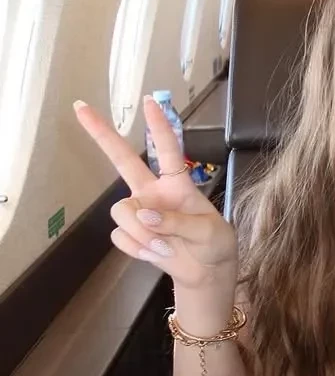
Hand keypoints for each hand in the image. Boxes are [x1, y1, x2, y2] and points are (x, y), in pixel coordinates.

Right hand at [74, 95, 237, 291]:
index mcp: (177, 184)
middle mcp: (153, 192)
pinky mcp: (130, 234)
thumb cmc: (214, 244)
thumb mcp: (209, 232)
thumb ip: (180, 223)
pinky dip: (140, 249)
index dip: (159, 126)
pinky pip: (122, 238)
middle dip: (101, 134)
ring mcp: (139, 213)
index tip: (149, 101)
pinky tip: (158, 252)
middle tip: (80, 108)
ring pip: (121, 211)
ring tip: (165, 245)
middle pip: (123, 159)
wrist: (205, 273)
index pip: (168, 149)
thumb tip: (145, 216)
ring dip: (142, 233)